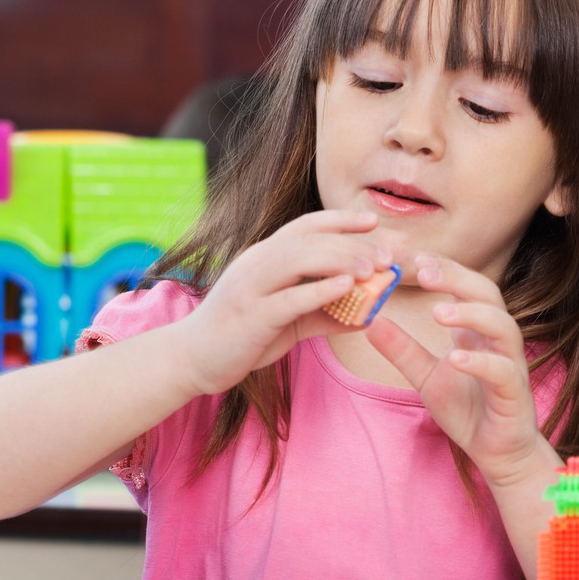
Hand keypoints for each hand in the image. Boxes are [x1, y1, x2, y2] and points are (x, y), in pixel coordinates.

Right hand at [177, 210, 389, 395]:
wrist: (192, 359)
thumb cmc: (243, 336)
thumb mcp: (289, 321)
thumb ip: (325, 314)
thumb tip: (367, 315)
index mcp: (264, 257)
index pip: (305, 227)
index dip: (340, 220)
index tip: (374, 222)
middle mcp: (256, 263)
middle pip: (309, 240)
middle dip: (352, 243)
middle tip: (387, 255)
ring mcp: (251, 287)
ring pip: (299, 260)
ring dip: (340, 259)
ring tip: (372, 268)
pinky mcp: (251, 315)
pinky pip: (289, 297)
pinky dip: (320, 290)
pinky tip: (347, 287)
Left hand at [363, 254, 556, 489]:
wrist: (496, 452)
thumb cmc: (468, 410)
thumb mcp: (426, 377)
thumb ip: (403, 350)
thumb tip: (370, 321)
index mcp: (478, 331)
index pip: (467, 286)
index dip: (444, 269)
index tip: (413, 258)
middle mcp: (498, 340)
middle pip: (488, 294)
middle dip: (458, 278)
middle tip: (424, 272)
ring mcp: (510, 364)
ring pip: (502, 326)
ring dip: (472, 315)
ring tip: (439, 312)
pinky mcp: (514, 392)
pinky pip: (502, 370)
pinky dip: (480, 361)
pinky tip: (455, 359)